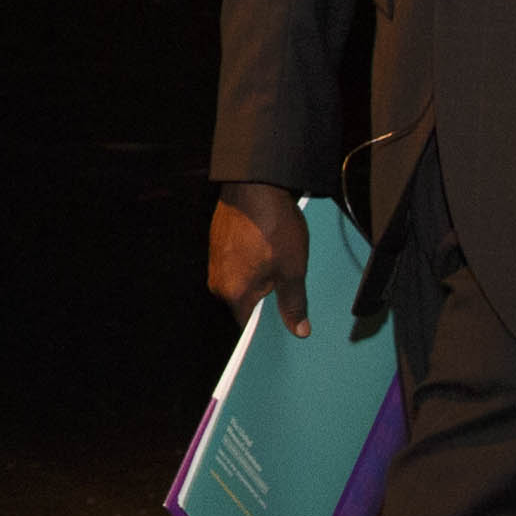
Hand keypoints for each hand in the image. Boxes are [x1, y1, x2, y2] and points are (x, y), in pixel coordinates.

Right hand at [207, 188, 310, 339]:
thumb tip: (299, 331)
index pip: (249, 323)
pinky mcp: (218, 242)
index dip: (269, 322)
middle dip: (267, 294)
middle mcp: (217, 281)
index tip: (285, 316)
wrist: (254, 184)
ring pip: (242, 279)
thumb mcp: (293, 269)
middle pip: (246, 300)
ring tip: (280, 257)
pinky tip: (269, 245)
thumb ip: (294, 303)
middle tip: (288, 279)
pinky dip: (253, 259)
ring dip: (261, 274)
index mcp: (233, 293)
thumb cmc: (272, 227)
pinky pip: (237, 261)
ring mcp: (215, 260)